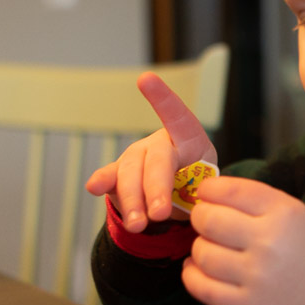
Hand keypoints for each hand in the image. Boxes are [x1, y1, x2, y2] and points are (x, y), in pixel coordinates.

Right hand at [84, 72, 216, 232]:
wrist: (179, 202)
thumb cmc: (198, 188)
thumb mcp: (209, 187)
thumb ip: (201, 192)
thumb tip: (197, 201)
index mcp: (189, 140)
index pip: (178, 117)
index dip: (162, 99)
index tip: (145, 79)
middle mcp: (160, 143)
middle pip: (156, 160)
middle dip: (156, 188)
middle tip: (159, 215)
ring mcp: (137, 157)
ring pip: (131, 173)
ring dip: (133, 201)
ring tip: (138, 225)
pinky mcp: (119, 175)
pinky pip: (111, 177)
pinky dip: (103, 182)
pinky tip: (95, 187)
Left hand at [182, 176, 304, 304]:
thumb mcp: (293, 211)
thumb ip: (252, 200)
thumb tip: (205, 196)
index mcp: (282, 212)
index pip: (228, 191)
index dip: (208, 191)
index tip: (205, 195)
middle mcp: (269, 242)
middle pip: (208, 221)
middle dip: (200, 218)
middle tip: (206, 222)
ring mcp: (257, 276)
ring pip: (202, 254)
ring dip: (198, 248)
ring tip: (207, 248)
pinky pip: (202, 288)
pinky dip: (191, 275)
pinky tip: (196, 269)